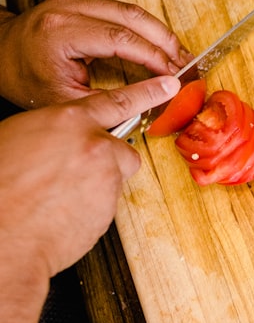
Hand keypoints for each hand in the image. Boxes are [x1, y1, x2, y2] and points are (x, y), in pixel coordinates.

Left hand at [0, 0, 191, 108]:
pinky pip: (122, 10)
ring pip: (131, 10)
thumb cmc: (22, 77)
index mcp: (60, 31)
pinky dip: (145, 27)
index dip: (153, 57)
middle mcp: (68, 8)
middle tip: (186, 63)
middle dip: (165, 42)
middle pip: (132, 17)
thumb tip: (148, 103)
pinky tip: (159, 44)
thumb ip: (106, 100)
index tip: (173, 75)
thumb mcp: (62, 99)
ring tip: (179, 55)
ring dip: (160, 32)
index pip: (120, 39)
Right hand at [0, 75, 179, 278]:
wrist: (1, 235)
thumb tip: (59, 137)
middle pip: (121, 149)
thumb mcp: (16, 137)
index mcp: (67, 122)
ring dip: (95, 186)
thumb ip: (50, 131)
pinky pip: (105, 205)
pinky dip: (89, 209)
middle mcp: (94, 147)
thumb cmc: (0, 187)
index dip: (146, 93)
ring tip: (58, 196)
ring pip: (113, 179)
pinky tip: (61, 213)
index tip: (168, 87)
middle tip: (73, 173)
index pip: (118, 102)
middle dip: (106, 159)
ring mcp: (106, 179)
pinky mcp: (109, 209)